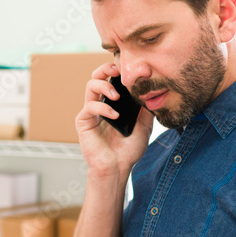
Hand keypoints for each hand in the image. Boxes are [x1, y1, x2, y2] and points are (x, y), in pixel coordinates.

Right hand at [76, 62, 154, 179]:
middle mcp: (100, 105)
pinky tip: (115, 115)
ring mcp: (91, 112)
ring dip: (104, 85)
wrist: (118, 168)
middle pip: (96, 77)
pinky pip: (90, 106)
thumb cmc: (128, 150)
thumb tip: (151, 92)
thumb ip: (146, 109)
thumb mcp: (144, 126)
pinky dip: (103, 107)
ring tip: (116, 95)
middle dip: (106, 69)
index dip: (117, 70)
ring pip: (90, 86)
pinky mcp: (84, 121)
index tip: (129, 68)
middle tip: (117, 70)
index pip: (111, 80)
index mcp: (113, 104)